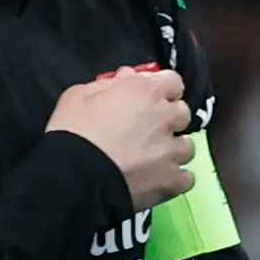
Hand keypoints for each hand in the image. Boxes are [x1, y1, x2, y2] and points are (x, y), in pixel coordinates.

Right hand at [48, 66, 193, 208]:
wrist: (73, 177)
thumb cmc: (72, 131)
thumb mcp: (79, 94)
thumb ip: (109, 84)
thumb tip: (128, 78)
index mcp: (147, 92)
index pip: (173, 82)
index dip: (161, 89)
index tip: (149, 97)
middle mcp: (166, 118)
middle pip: (182, 113)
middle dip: (167, 118)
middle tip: (146, 128)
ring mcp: (172, 151)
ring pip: (187, 146)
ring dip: (173, 148)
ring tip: (152, 157)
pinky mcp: (171, 181)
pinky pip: (186, 177)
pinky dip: (175, 178)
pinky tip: (158, 179)